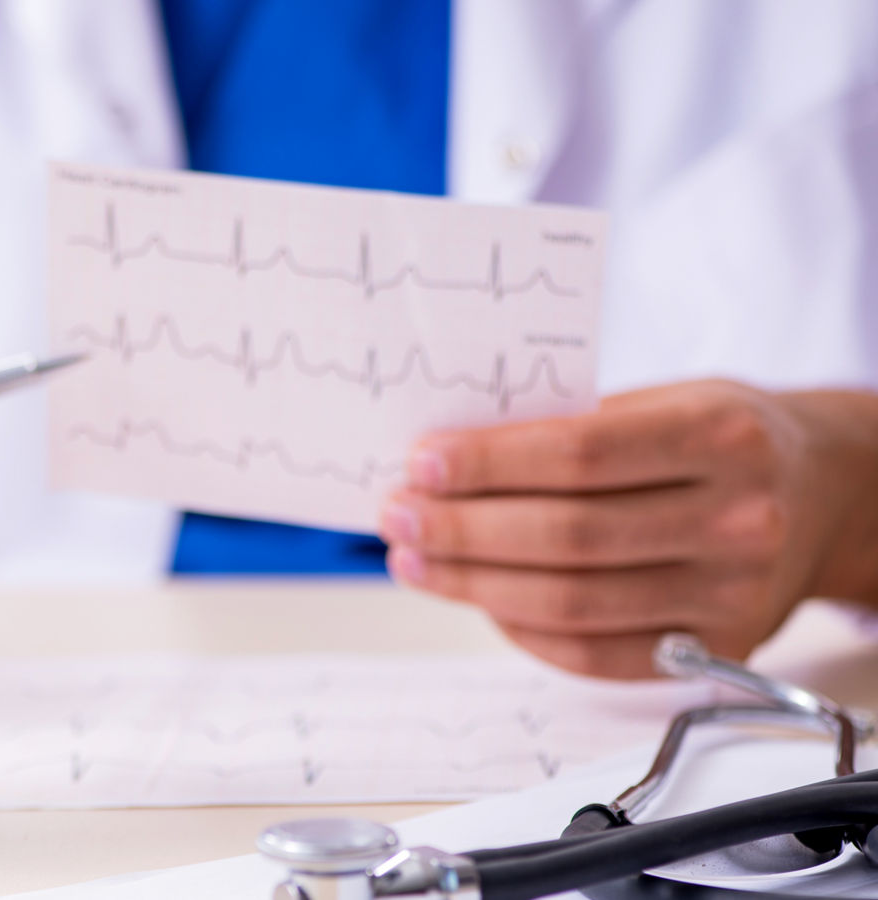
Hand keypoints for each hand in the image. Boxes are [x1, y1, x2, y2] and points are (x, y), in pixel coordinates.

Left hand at [379, 380, 877, 677]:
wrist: (826, 492)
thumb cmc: (721, 436)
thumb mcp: (664, 399)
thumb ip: (570, 426)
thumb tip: (446, 462)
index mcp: (719, 435)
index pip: (578, 454)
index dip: (488, 465)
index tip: (420, 465)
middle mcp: (737, 518)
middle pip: (569, 538)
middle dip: (464, 531)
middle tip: (400, 518)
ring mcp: (732, 594)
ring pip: (575, 605)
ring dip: (476, 586)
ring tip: (417, 562)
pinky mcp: (718, 649)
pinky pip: (597, 656)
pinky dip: (525, 632)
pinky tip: (480, 602)